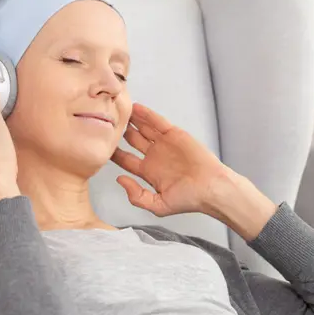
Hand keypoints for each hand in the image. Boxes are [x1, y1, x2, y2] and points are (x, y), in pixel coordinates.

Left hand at [111, 103, 233, 217]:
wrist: (211, 188)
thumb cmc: (189, 199)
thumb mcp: (158, 205)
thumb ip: (137, 196)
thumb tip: (120, 180)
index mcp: (149, 172)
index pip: (126, 160)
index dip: (114, 153)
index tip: (102, 146)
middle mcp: (155, 156)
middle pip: (132, 141)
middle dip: (120, 133)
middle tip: (107, 124)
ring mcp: (164, 144)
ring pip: (143, 129)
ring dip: (132, 121)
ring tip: (119, 111)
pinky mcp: (175, 135)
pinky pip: (158, 122)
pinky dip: (147, 115)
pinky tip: (136, 108)